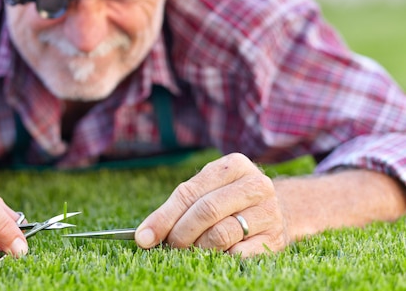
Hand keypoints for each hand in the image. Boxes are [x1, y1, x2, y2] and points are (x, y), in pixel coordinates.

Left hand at [135, 153, 288, 255]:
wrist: (278, 210)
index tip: (144, 238)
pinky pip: (239, 254)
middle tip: (170, 246)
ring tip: (191, 248)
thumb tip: (144, 236)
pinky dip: (220, 257)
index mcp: (234, 165)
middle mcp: (255, 184)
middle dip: (181, 233)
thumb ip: (175, 209)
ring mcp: (269, 211)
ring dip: (199, 247)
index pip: (190, 192)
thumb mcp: (205, 191)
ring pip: (222, 234)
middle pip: (207, 211)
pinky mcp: (276, 238)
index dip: (165, 217)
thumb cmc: (229, 199)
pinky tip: (215, 253)